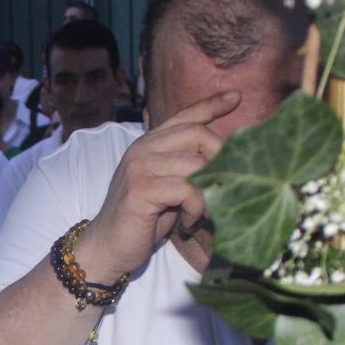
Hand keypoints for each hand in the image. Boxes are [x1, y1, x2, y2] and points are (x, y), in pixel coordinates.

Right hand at [81, 90, 242, 283]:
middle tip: (223, 187)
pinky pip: (188, 189)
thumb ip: (186, 169)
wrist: (107, 247)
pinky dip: (196, 208)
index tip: (237, 97)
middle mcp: (143, 148)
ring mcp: (140, 166)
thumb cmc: (142, 221)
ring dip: (209, 192)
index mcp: (149, 144)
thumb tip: (226, 163)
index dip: (211, 105)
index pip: (184, 116)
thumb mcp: (168, 188)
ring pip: (196, 164)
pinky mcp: (141, 188)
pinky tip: (188, 223)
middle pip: (197, 134)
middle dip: (220, 159)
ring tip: (204, 214)